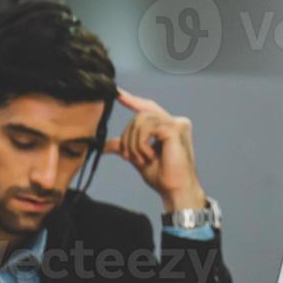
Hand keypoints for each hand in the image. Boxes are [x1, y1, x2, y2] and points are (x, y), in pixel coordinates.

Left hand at [102, 89, 204, 211]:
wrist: (175, 189)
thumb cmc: (162, 176)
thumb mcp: (138, 157)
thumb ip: (125, 146)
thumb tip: (105, 145)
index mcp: (170, 126)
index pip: (148, 108)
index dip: (132, 100)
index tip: (117, 93)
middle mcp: (176, 121)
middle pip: (140, 114)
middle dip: (127, 135)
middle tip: (126, 156)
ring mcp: (177, 124)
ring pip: (141, 120)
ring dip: (133, 142)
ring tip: (139, 159)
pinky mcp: (174, 129)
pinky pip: (146, 128)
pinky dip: (140, 144)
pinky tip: (148, 157)